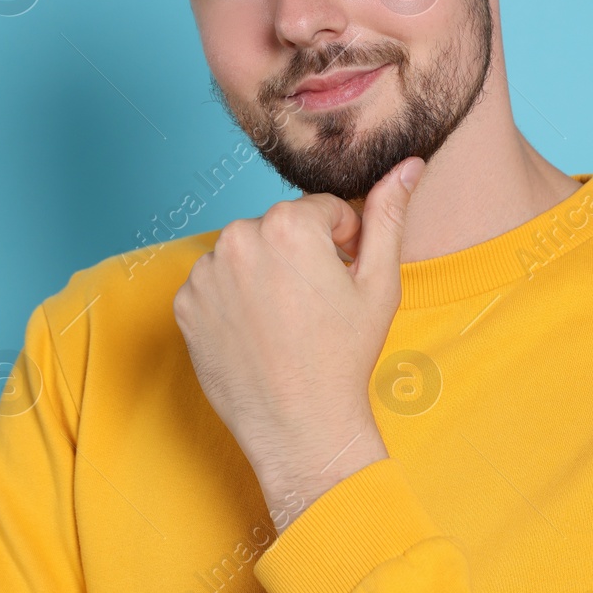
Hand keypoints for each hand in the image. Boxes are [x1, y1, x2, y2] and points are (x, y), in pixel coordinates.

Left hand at [173, 156, 424, 532]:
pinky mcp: (184, 304)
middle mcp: (238, 239)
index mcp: (288, 226)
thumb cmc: (345, 357)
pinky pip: (213, 283)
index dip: (338, 243)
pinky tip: (255, 332)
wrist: (299, 427)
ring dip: (262, 274)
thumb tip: (408, 165)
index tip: (340, 281)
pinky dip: (232, 300)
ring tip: (284, 321)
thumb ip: (388, 215)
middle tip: (313, 306)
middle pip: (277, 228)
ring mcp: (205, 273)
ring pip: (243, 253)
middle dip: (297, 254)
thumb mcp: (379, 283)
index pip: (319, 210)